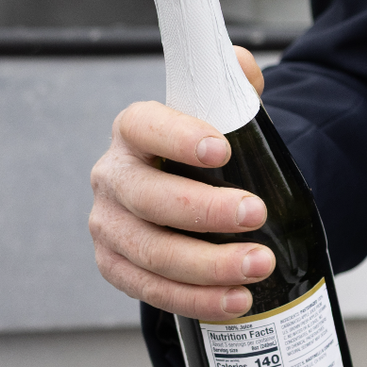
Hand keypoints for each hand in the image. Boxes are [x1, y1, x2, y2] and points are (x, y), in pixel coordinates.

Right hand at [88, 47, 273, 319]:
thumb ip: (233, 83)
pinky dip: (195, 298)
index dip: (178, 135)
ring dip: (208, 265)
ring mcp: (109, 225)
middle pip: (149, 198)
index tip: (220, 149)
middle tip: (256, 214)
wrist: (191, 188)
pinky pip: (149, 290)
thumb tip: (241, 66)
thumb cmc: (207, 147)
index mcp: (134, 130)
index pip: (143, 125)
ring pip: (151, 251)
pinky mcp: (115, 265)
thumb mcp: (222, 109)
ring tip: (258, 265)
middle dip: (206, 211)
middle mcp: (113, 176)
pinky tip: (235, 300)